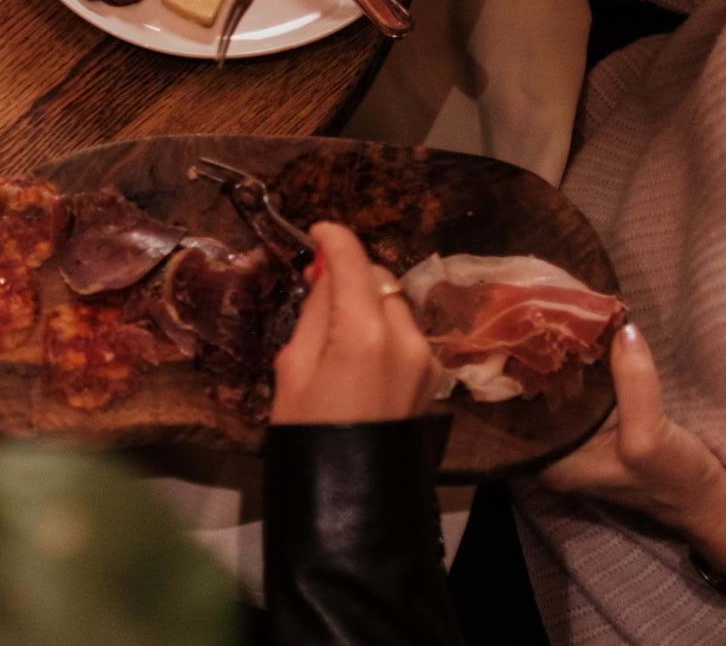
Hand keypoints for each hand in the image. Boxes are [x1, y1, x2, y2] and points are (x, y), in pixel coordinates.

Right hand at [270, 223, 439, 423]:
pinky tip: (358, 346)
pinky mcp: (432, 377)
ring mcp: (425, 359)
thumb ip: (316, 311)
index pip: (353, 261)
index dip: (334, 238)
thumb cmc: (307, 431)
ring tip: (336, 320)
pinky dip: (384, 325)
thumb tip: (325, 273)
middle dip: (351, 272)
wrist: (352, 495)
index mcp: (366, 332)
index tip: (316, 231)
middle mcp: (406, 337)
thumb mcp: (294, 365)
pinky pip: (406, 332)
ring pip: (395, 303)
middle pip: (379, 278)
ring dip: (369, 299)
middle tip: (317, 281)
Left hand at [536, 324, 725, 565]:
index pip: (516, 407)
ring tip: (558, 310)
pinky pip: (587, 386)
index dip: (515, 368)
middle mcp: (555, 448)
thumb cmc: (677, 481)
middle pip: (536, 392)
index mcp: (551, 461)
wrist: (715, 502)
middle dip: (539, 355)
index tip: (521, 325)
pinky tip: (588, 333)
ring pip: (561, 385)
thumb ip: (633, 385)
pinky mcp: (603, 423)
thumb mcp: (649, 439)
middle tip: (540, 308)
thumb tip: (622, 330)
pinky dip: (589, 363)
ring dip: (565, 354)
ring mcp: (578, 435)